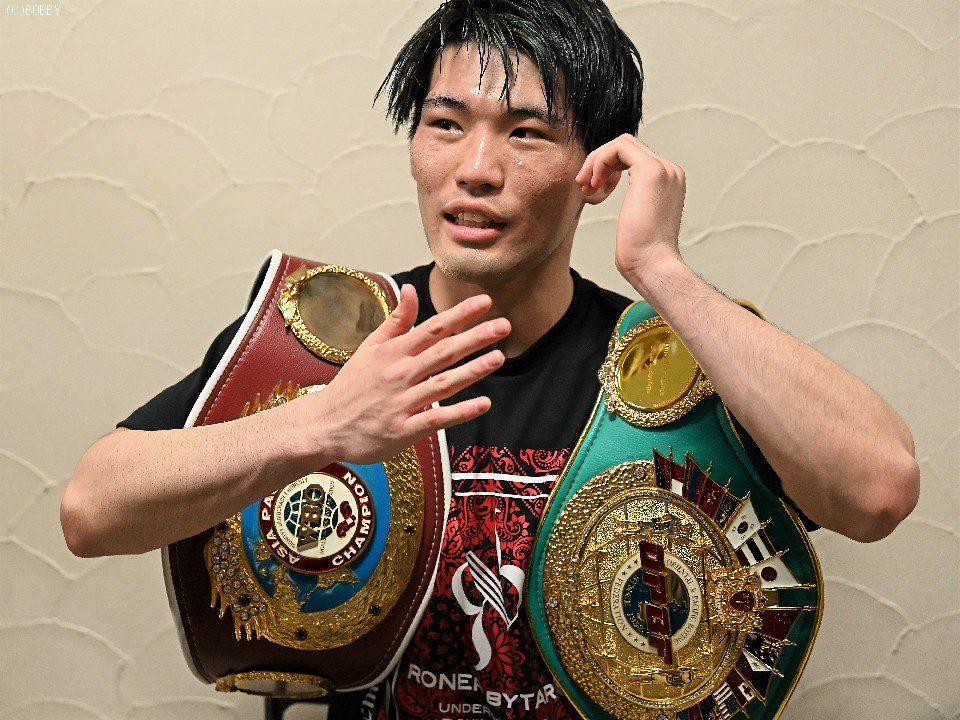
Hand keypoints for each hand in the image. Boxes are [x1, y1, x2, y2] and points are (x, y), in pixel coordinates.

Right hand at [299, 284, 508, 464]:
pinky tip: (483, 403)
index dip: (460, 315)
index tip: (485, 303)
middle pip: (442, 352)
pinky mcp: (403, 429)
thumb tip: (412, 289)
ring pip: (442, 383)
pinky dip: (460, 412)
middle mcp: (399, 374)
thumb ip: (396, 321)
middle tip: (504, 326)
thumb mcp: (369, 348)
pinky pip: (436, 418)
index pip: (432, 328)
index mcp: (393, 352)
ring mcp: (401, 402)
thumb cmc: (351, 386)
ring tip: (498, 358)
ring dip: (472, 370)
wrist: (323, 425)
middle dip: (475, 338)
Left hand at [577, 134, 686, 294]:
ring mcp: (662, 168)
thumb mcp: (634, 218)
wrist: (652, 264)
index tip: (590, 189)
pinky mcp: (650, 170)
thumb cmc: (641, 253)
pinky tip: (594, 184)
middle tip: (583, 185)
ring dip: (596, 161)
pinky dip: (600, 161)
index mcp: (668, 180)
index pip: (633, 156)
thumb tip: (606, 189)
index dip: (606, 167)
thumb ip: (632, 199)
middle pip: (626, 146)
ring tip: (586, 186)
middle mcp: (669, 170)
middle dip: (599, 162)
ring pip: (621, 143)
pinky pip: (618, 148)